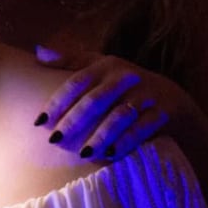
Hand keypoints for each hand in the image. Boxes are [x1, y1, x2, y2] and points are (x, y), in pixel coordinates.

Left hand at [35, 47, 191, 160]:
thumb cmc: (123, 84)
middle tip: (56, 141)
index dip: (57, 102)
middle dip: (75, 121)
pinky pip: (142, 128)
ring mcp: (145, 95)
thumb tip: (37, 52)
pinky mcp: (161, 112)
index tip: (39, 123)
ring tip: (84, 154)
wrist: (170, 97)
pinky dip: (126, 141)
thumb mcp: (100, 66)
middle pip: (95, 100)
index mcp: (106, 66)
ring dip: (101, 135)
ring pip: (119, 116)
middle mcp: (125, 78)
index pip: (77, 82)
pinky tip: (110, 154)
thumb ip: (70, 61)